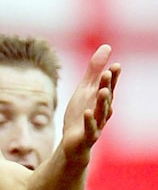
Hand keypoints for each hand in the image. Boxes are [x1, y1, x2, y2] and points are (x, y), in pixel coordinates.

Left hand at [60, 43, 119, 163]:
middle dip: (107, 86)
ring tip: (102, 91)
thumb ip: (94, 70)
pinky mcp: (87, 137)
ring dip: (102, 101)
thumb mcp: (85, 89)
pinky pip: (90, 129)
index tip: (115, 65)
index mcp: (101, 100)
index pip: (108, 86)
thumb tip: (107, 46)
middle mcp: (102, 111)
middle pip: (106, 98)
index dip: (112, 77)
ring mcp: (96, 125)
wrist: (73, 143)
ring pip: (101, 112)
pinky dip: (89, 121)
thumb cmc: (80, 114)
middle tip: (108, 73)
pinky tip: (87, 112)